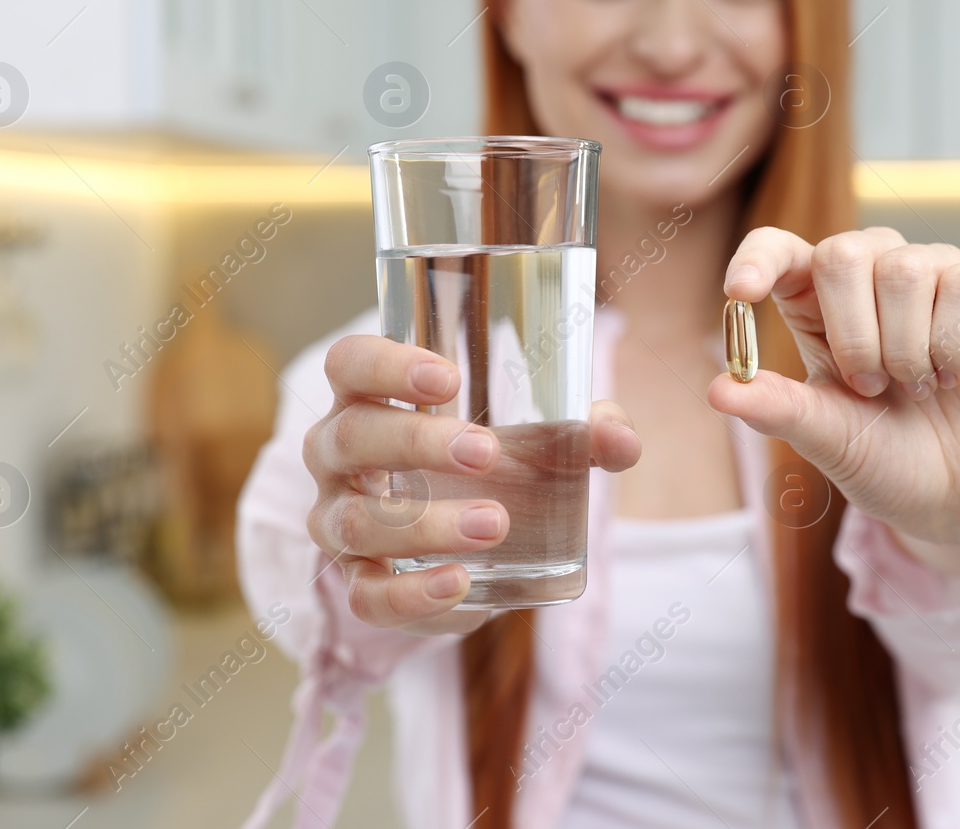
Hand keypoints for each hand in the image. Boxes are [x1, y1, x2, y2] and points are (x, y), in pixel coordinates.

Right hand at [304, 335, 641, 636]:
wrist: (469, 554)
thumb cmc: (490, 472)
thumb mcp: (537, 444)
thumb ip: (581, 434)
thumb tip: (620, 441)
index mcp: (370, 400)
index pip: (350, 364)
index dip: (386, 364)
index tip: (448, 378)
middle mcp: (339, 458)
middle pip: (349, 436)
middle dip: (415, 441)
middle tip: (487, 453)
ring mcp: (340, 522)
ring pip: (356, 521)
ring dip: (424, 523)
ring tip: (494, 523)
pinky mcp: (360, 585)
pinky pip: (367, 596)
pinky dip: (411, 593)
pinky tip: (459, 583)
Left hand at [706, 227, 959, 558]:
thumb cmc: (885, 458)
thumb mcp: (826, 438)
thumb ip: (779, 409)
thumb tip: (718, 390)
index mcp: (817, 304)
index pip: (779, 249)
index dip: (758, 259)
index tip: (740, 292)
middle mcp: (872, 275)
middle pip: (842, 252)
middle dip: (851, 332)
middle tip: (869, 387)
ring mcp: (934, 275)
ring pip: (904, 270)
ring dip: (905, 348)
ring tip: (916, 389)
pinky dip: (951, 344)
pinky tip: (954, 376)